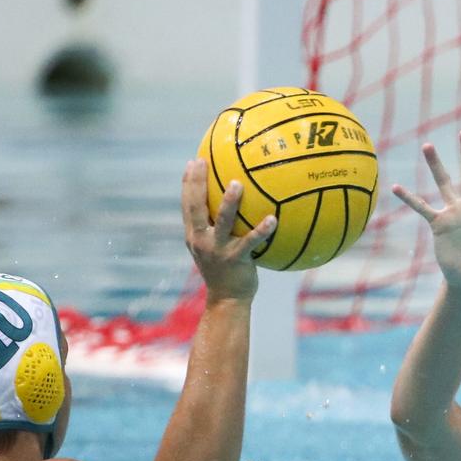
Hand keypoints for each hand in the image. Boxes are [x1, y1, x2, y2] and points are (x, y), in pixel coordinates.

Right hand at [181, 160, 275, 301]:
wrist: (227, 299)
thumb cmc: (225, 271)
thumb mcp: (215, 248)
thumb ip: (217, 228)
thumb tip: (233, 204)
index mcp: (194, 235)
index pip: (186, 205)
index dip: (188, 183)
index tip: (193, 161)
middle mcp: (201, 240)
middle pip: (195, 207)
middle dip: (198, 183)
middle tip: (204, 162)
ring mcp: (217, 250)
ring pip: (222, 222)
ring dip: (228, 202)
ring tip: (237, 184)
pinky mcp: (235, 260)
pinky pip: (250, 242)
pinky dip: (261, 230)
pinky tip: (273, 219)